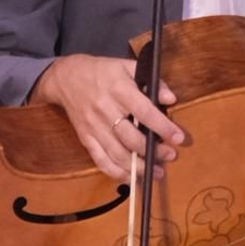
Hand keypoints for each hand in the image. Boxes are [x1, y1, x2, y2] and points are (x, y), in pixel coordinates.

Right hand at [33, 53, 182, 182]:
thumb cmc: (102, 72)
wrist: (66, 77)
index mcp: (118, 89)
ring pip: (117, 154)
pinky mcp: (85, 138)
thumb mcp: (126, 66)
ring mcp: (94, 127)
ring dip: (138, 167)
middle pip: (130, 138)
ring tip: (157, 172)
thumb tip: (170, 99)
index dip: (162, 127)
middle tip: (170, 156)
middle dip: (152, 151)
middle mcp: (105, 110)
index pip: (143, 112)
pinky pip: (101, 160)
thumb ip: (151, 82)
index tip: (178, 138)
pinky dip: (117, 173)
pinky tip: (132, 179)